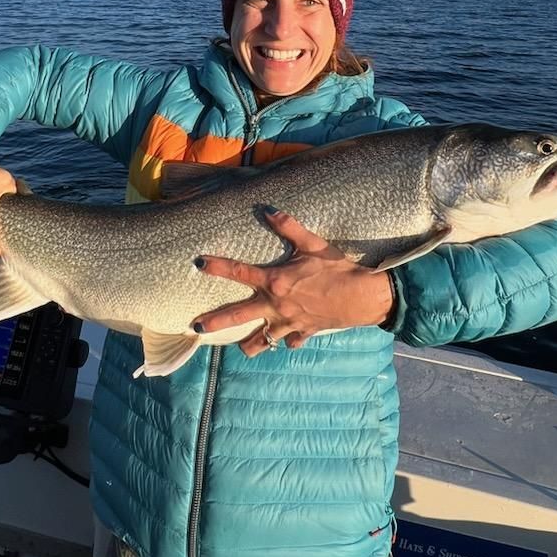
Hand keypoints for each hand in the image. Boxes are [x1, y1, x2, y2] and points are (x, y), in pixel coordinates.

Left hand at [191, 209, 394, 356]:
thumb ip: (289, 226)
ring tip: (238, 346)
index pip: (239, 272)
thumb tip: (268, 210)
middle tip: (195, 327)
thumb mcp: (313, 243)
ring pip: (260, 341)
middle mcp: (275, 305)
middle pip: (238, 316)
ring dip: (248, 344)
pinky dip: (285, 342)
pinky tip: (285, 339)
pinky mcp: (302, 333)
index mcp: (275, 281)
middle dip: (215, 322)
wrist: (361, 297)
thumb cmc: (336, 268)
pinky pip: (289, 343)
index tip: (200, 264)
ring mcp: (288, 323)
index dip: (218, 267)